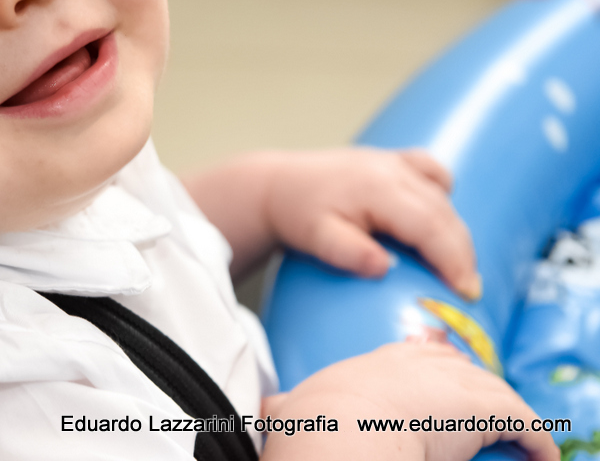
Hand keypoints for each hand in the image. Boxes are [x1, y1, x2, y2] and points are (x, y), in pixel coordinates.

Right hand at [261, 342, 558, 460]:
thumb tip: (265, 406)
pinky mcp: (483, 409)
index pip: (413, 355)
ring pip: (493, 391)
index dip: (430, 367)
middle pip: (457, 366)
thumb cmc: (313, 424)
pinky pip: (522, 422)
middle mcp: (416, 365)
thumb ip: (282, 405)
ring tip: (519, 437)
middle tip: (483, 410)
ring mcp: (451, 383)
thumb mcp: (289, 408)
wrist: (340, 430)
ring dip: (509, 414)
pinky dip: (536, 440)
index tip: (436, 379)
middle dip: (472, 385)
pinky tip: (542, 454)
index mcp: (375, 365)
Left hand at [262, 147, 480, 298]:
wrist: (277, 185)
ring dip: (455, 231)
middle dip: (462, 254)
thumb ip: (349, 253)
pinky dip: (443, 196)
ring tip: (457, 268)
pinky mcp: (392, 160)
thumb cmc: (297, 213)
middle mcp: (392, 169)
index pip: (431, 226)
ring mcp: (394, 161)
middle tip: (469, 290)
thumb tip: (384, 266)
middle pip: (444, 214)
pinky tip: (438, 221)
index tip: (467, 291)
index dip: (454, 260)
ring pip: (442, 197)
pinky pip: (431, 173)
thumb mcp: (317, 239)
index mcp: (377, 188)